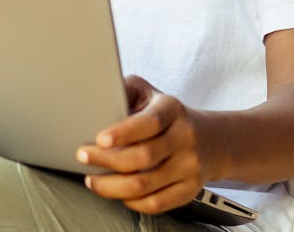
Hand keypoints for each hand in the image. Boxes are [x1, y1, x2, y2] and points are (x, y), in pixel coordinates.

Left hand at [77, 75, 214, 215]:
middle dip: (106, 160)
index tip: (100, 139)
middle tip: (83, 157)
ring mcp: (190, 166)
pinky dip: (131, 202)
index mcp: (172, 109)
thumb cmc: (165, 115)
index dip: (123, 133)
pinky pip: (156, 204)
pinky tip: (117, 193)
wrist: (210, 139)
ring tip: (92, 180)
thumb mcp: (148, 92)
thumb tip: (95, 95)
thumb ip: (124, 89)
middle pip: (144, 157)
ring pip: (146, 185)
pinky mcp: (189, 189)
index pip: (149, 123)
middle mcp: (185, 137)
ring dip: (112, 186)